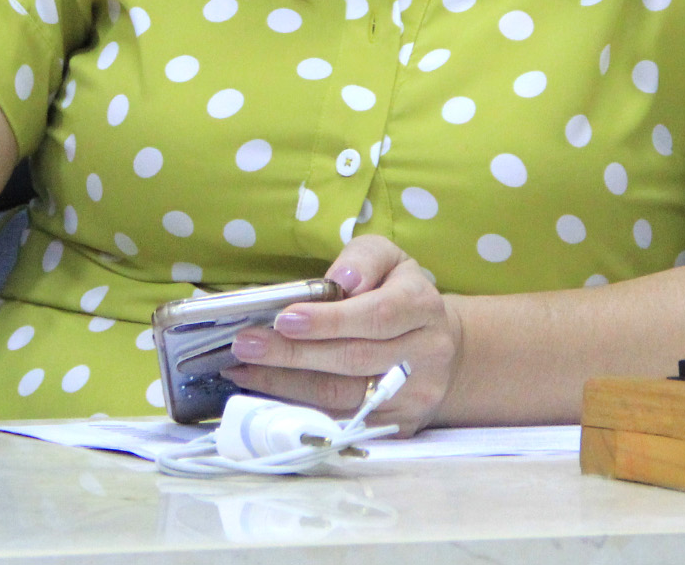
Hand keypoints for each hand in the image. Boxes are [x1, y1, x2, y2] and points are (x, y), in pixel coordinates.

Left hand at [221, 236, 461, 435]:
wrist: (439, 349)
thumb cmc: (400, 295)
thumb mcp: (389, 260)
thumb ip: (364, 259)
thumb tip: (341, 280)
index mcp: (422, 307)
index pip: (376, 316)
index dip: (329, 321)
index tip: (284, 319)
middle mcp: (425, 354)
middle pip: (354, 359)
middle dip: (294, 354)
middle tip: (246, 345)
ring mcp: (414, 396)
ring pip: (344, 396)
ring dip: (287, 384)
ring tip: (245, 369)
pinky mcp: (399, 425)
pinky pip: (342, 421)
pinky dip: (301, 408)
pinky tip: (269, 392)